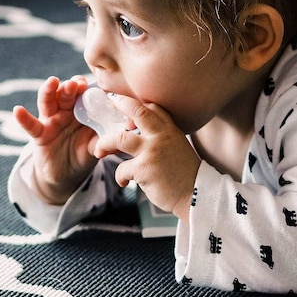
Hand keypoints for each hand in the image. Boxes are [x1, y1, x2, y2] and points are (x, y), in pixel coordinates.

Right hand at [13, 75, 98, 204]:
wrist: (66, 174)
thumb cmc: (83, 153)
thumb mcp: (96, 145)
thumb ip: (107, 138)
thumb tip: (124, 133)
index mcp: (82, 111)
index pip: (84, 95)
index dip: (87, 88)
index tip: (92, 83)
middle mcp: (66, 112)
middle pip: (66, 95)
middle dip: (70, 87)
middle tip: (76, 82)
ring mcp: (51, 121)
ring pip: (48, 103)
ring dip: (49, 91)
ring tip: (52, 82)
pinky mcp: (39, 134)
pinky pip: (30, 125)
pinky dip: (23, 118)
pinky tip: (17, 110)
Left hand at [94, 96, 199, 222]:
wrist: (196, 194)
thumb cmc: (185, 174)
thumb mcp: (178, 147)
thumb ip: (162, 137)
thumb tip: (137, 133)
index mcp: (170, 130)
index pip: (152, 108)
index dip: (136, 103)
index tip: (123, 102)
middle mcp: (161, 136)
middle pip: (137, 112)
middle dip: (120, 103)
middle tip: (110, 102)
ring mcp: (152, 151)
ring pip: (118, 139)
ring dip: (104, 144)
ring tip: (99, 151)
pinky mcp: (144, 169)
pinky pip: (121, 169)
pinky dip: (120, 177)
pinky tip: (125, 182)